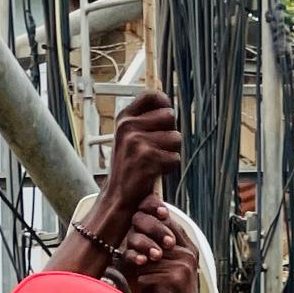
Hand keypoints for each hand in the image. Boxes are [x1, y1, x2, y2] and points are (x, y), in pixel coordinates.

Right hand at [94, 90, 181, 227]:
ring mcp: (137, 142)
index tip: (165, 118)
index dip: (164, 103)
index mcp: (124, 118)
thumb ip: (144, 121)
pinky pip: (175, 158)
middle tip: (158, 148)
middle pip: (169, 116)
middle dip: (170, 133)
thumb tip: (167, 105)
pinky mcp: (148, 159)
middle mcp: (128, 126)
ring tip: (156, 162)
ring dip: (171, 152)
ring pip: (176, 138)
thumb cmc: (129, 167)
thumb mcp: (129, 137)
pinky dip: (169, 168)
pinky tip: (155, 173)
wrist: (117, 197)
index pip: (151, 96)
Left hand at [120, 202, 204, 292]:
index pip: (167, 222)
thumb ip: (158, 250)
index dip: (150, 217)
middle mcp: (189, 254)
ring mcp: (184, 266)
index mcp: (189, 248)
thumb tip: (137, 227)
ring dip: (140, 271)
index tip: (135, 217)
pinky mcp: (176, 280)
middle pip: (153, 237)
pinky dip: (143, 286)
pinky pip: (146, 276)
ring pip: (147, 259)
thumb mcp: (166, 270)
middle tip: (135, 258)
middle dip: (139, 244)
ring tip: (147, 283)